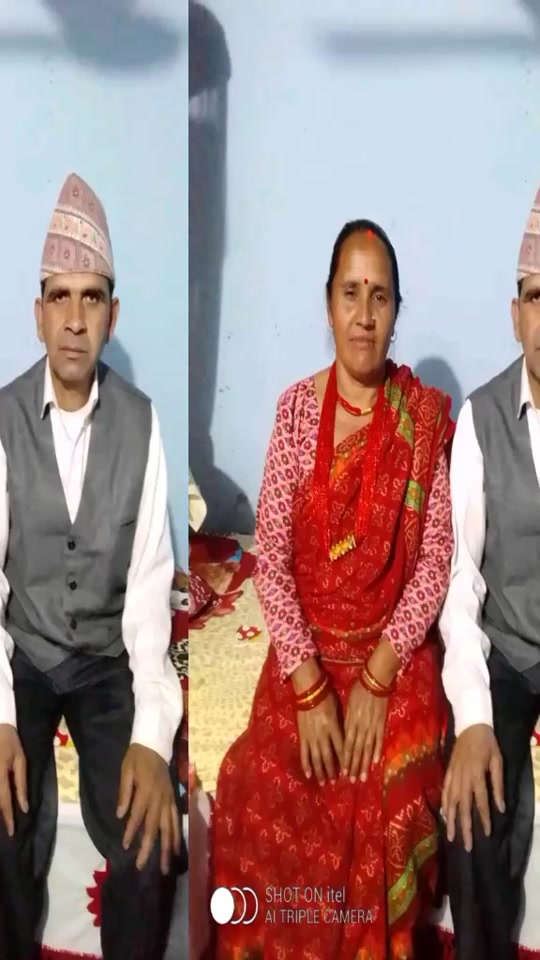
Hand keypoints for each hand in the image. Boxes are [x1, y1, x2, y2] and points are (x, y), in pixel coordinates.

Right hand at [0, 724, 26, 835]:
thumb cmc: (10, 742)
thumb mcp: (20, 759)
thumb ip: (21, 782)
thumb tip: (24, 805)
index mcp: (0, 773)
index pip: (4, 801)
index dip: (8, 818)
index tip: (11, 831)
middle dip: (0, 817)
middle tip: (7, 829)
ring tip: (3, 819)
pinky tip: (0, 803)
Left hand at [117, 744, 180, 873]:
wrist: (155, 744)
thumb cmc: (137, 758)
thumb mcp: (126, 770)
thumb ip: (124, 792)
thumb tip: (120, 815)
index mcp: (146, 791)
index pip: (137, 815)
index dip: (131, 831)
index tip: (125, 846)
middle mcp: (159, 798)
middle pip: (154, 826)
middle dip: (148, 847)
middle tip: (142, 866)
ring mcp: (168, 800)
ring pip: (169, 827)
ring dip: (167, 847)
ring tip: (165, 866)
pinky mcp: (173, 800)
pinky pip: (176, 821)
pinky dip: (177, 836)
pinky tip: (177, 850)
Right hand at [297, 695, 343, 785]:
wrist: (309, 691)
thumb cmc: (327, 697)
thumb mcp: (338, 710)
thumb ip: (342, 725)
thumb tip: (347, 738)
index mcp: (334, 728)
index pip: (341, 749)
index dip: (345, 762)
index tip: (348, 773)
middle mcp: (323, 735)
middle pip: (329, 757)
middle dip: (333, 771)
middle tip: (336, 782)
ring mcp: (311, 737)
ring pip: (316, 758)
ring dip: (320, 772)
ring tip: (323, 783)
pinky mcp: (302, 736)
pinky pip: (304, 753)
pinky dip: (306, 765)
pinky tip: (308, 774)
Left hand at [343, 681, 387, 781]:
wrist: (375, 680)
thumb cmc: (359, 690)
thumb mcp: (348, 704)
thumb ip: (347, 721)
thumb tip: (345, 734)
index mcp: (350, 722)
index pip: (346, 745)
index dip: (345, 759)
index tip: (343, 772)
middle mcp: (360, 727)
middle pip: (356, 750)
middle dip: (354, 766)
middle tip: (352, 781)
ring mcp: (372, 726)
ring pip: (367, 748)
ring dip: (365, 764)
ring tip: (364, 777)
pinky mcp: (382, 723)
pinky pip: (379, 740)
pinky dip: (377, 751)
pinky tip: (376, 762)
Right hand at [442, 723, 503, 852]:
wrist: (470, 724)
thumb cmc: (488, 743)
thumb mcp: (498, 761)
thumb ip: (498, 784)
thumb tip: (500, 807)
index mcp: (477, 774)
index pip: (481, 801)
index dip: (484, 818)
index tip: (487, 833)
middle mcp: (463, 778)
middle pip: (464, 806)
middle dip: (465, 827)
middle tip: (466, 846)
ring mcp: (453, 775)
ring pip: (451, 802)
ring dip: (452, 820)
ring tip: (452, 837)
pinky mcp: (448, 771)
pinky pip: (445, 791)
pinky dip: (444, 804)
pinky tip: (445, 816)